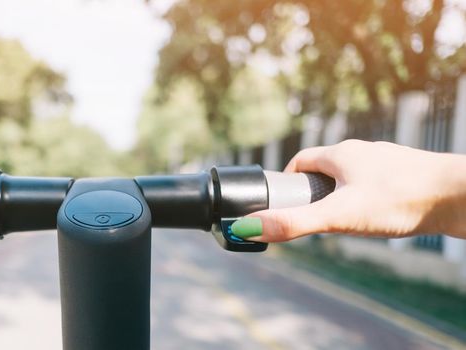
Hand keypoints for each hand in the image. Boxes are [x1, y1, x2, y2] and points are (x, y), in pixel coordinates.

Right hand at [232, 140, 465, 241]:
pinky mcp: (409, 176)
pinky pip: (379, 186)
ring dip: (343, 198)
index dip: (288, 180)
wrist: (460, 195)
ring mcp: (388, 163)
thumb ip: (294, 223)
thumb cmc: (402, 199)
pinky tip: (381, 219)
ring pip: (354, 179)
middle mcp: (363, 153)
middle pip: (327, 170)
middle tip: (315, 220)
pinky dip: (371, 201)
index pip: (302, 160)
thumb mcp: (339, 216)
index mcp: (341, 154)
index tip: (284, 202)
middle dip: (315, 193)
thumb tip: (249, 228)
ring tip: (348, 224)